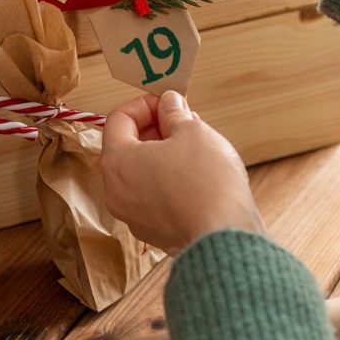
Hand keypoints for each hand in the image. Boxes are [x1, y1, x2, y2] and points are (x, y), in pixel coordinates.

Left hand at [100, 90, 264, 254]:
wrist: (223, 237)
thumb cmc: (206, 181)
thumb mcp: (193, 132)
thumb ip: (174, 114)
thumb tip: (169, 104)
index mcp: (117, 161)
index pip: (119, 119)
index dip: (145, 104)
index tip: (168, 102)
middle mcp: (116, 191)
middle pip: (127, 148)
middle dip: (155, 129)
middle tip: (184, 121)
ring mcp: (132, 215)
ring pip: (141, 175)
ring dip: (163, 155)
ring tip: (195, 146)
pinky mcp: (153, 232)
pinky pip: (153, 198)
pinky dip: (168, 182)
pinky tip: (196, 176)